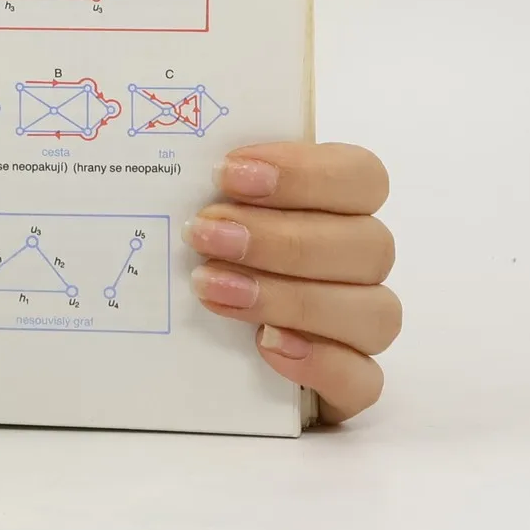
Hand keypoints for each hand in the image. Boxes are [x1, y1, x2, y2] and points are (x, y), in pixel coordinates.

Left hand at [186, 142, 396, 423]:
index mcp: (336, 202)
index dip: (304, 172)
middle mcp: (359, 261)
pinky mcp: (350, 382)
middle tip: (206, 235)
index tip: (228, 174)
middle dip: (280, 239)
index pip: (361, 175)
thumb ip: (199, 176)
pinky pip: (364, 380)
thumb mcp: (197, 202)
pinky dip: (320, 362)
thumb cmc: (204, 245)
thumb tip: (157, 147)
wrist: (188, 339)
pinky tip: (266, 345)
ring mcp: (360, 325)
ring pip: (373, 312)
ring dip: (290, 298)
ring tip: (212, 288)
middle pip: (367, 244)